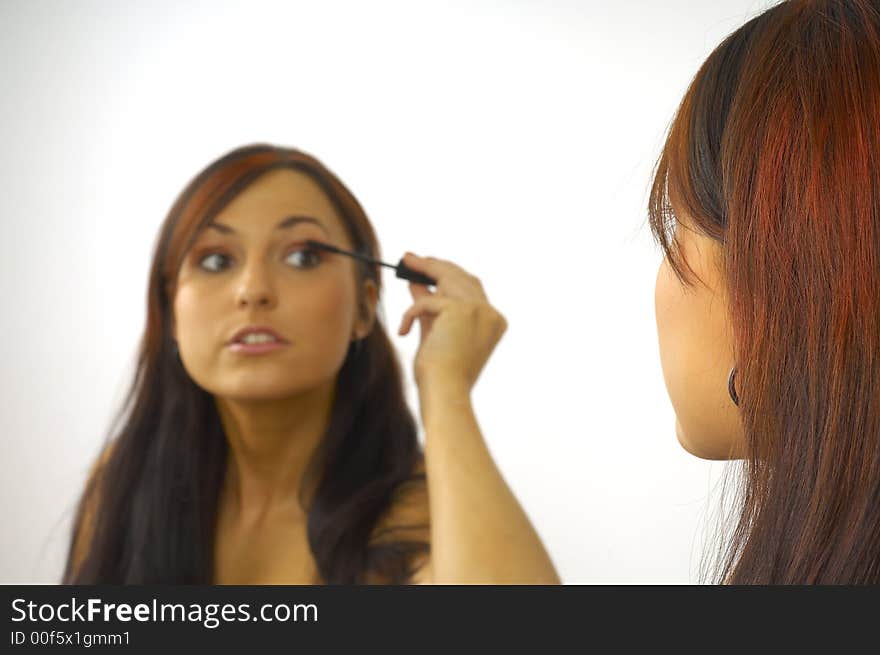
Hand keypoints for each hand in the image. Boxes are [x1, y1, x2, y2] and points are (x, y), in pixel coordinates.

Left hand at [397, 253, 506, 394]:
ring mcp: (479, 309)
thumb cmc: (441, 374)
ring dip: (424, 268)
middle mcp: (490, 314)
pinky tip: (404, 330)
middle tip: (411, 259)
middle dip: (435, 266)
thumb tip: (416, 284)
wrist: (445, 393)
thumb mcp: (434, 334)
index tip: (428, 269)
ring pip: (447, 277)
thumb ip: (430, 308)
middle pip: (462, 277)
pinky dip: (411, 312)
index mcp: (492, 322)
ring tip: (405, 262)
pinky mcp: (460, 309)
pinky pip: (427, 301)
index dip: (448, 276)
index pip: (471, 289)